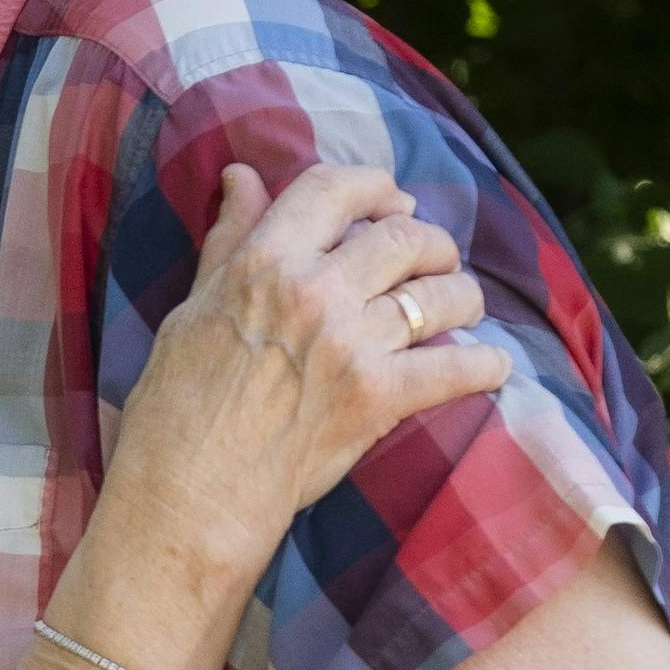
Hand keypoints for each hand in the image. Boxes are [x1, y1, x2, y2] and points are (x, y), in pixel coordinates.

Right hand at [114, 160, 513, 567]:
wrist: (190, 491)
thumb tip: (242, 178)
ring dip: (461, 296)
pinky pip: (457, 367)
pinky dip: (485, 366)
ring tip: (461, 308)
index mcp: (265, 261)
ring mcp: (351, 343)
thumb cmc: (178, 403)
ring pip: (440, 294)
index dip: (375, 186)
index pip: (336, 189)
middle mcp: (314, 290)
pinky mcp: (378, 398)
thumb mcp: (193, 306)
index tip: (391, 198)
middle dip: (430, 242)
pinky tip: (491, 368)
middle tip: (433, 260)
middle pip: (404, 235)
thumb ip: (230, 240)